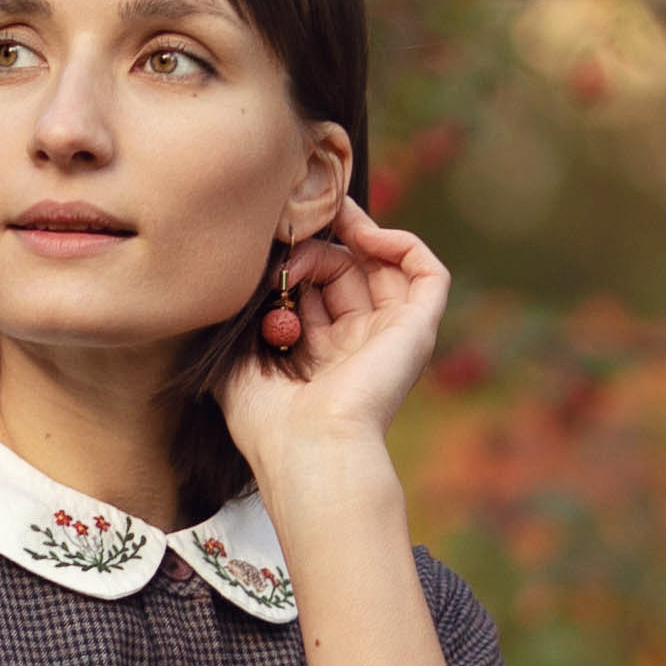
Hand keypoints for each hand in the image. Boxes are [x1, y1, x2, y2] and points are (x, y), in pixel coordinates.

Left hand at [218, 202, 451, 499]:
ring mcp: (390, 337)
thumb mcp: (236, 359)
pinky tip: (367, 236)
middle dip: (321, 243)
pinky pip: (429, 274)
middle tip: (293, 230)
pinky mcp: (418, 330)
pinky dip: (403, 245)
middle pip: (347, 272)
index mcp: (318, 357)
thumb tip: (248, 269)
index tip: (273, 236)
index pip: (316, 290)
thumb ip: (241, 317)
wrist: (309, 448)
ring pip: (383, 267)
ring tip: (330, 217)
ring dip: (356, 236)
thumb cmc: (267, 420)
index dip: (298, 259)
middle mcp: (357, 346)